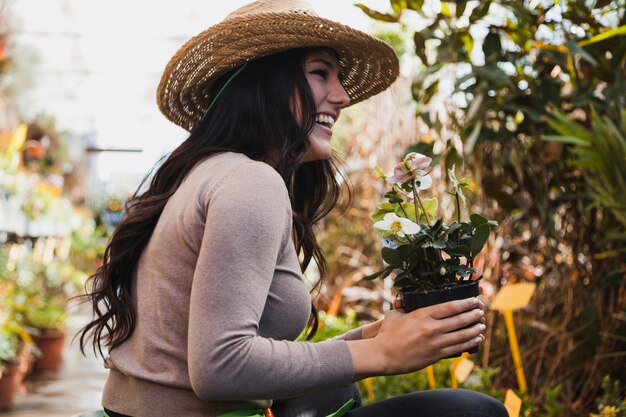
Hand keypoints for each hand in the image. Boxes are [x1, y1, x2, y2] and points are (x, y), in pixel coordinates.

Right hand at [348, 297, 484, 378]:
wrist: (383, 355)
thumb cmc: (387, 334)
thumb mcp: (395, 314)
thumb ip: (404, 307)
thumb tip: (406, 302)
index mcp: (422, 314)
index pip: (450, 306)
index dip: (466, 303)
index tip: (474, 300)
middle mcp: (432, 327)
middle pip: (460, 319)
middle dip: (474, 314)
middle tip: (481, 311)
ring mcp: (435, 342)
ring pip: (462, 334)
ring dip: (475, 329)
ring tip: (482, 325)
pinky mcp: (436, 355)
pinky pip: (458, 348)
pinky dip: (469, 343)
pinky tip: (476, 339)